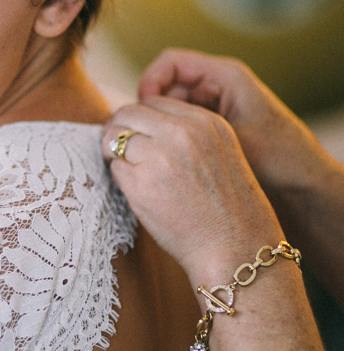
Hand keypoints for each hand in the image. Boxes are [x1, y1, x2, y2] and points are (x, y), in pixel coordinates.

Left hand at [102, 95, 282, 301]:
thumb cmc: (226, 207)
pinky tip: (138, 193)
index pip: (154, 102)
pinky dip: (120, 178)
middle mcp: (183, 133)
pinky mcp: (141, 184)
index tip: (139, 136)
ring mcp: (160, 157)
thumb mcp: (219, 153)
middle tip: (118, 149)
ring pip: (115, 137)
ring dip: (114, 153)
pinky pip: (115, 168)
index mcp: (205, 121)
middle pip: (128, 113)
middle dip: (118, 129)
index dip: (141, 119)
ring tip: (129, 172)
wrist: (235, 248)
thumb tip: (142, 123)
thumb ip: (187, 133)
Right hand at [138, 49, 333, 199]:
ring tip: (152, 148)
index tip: (140, 112)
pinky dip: (173, 134)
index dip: (148, 82)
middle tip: (138, 135)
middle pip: (168, 85)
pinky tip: (169, 156)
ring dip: (161, 124)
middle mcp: (220, 85)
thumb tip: (139, 129)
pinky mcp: (217, 123)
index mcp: (225, 75)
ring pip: (173, 106)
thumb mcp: (228, 136)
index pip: (171, 63)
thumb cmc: (276, 156)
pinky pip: (185, 121)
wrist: (304, 181)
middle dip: (150, 108)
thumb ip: (185, 128)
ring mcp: (218, 104)